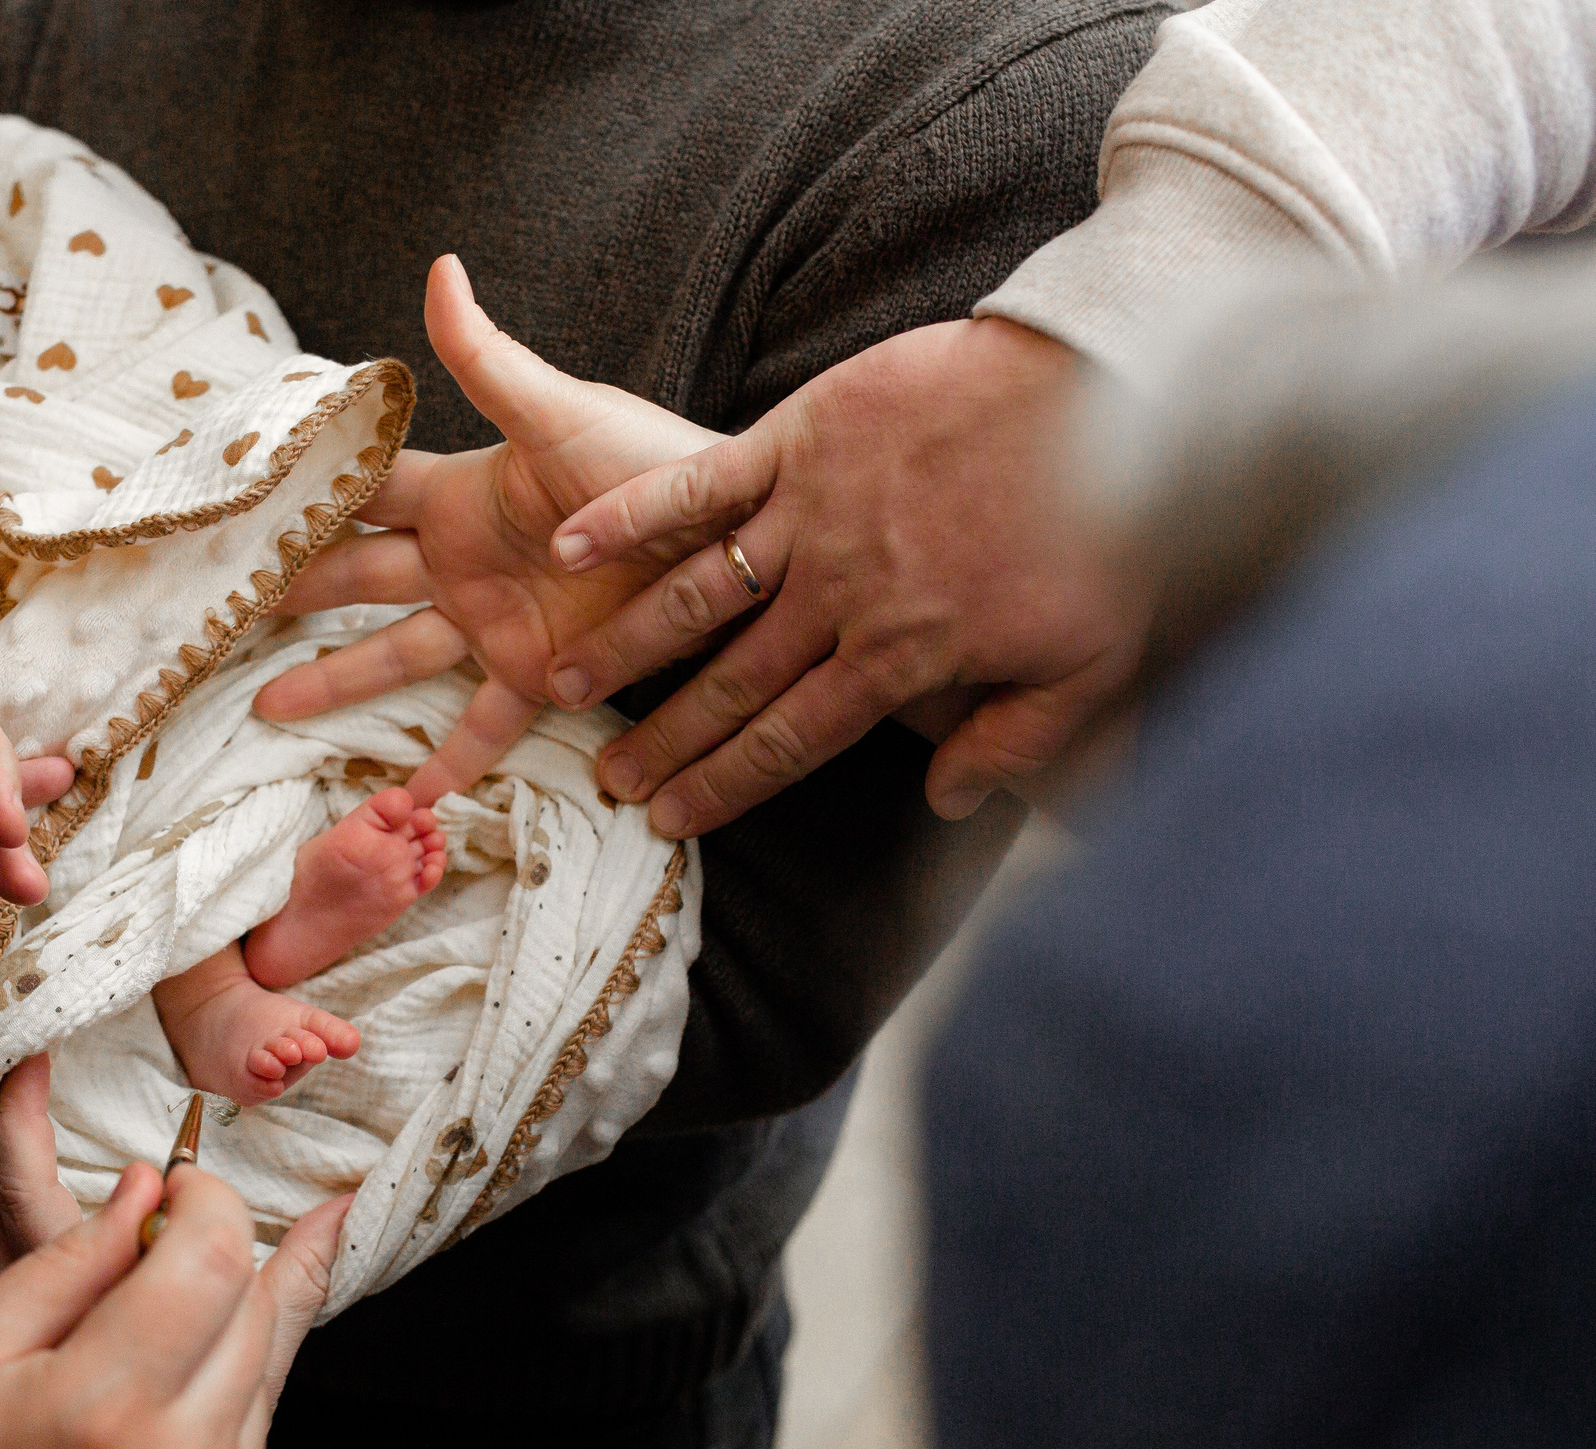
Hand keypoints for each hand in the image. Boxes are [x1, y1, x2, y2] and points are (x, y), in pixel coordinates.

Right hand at [0, 1089, 350, 1448]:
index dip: (202, 1199)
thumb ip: (58, 1266)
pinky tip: (172, 1384)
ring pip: (270, 1359)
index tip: (173, 1187)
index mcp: (102, 1408)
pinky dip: (222, 1390)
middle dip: (215, 1250)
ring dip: (226, 1315)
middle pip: (253, 1301)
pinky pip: (258, 1427)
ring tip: (172, 1297)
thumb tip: (141, 1194)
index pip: (210, 1259)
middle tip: (165, 1235)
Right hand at [252, 255, 721, 801]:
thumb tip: (441, 270)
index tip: (229, 507)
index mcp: (459, 494)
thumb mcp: (562, 412)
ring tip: (268, 710)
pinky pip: (480, 727)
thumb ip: (489, 359)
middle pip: (357, 577)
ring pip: (394, 656)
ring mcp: (493, 622)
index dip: (300, 497)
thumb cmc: (655, 461)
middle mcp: (462, 561)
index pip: (362, 493)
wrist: (736, 536)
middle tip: (220, 612)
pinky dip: (445, 767)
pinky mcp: (534, 676)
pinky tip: (402, 803)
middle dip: (292, 593)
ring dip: (334, 683)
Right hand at [545, 316, 1146, 827]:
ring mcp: (810, 515)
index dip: (727, 785)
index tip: (672, 821)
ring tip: (569, 683)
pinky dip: (633, 516)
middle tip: (610, 777)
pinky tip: (570, 545)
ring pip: (697, 596)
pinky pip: (699, 486)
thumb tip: (947, 801)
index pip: (792, 740)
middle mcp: (837, 598)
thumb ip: (1017, 740)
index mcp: (900, 656)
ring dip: (628, 644)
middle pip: (730, 684)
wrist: (1108, 390)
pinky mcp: (799, 439)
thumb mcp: (1092, 660)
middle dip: (666, 739)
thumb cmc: (1115, 526)